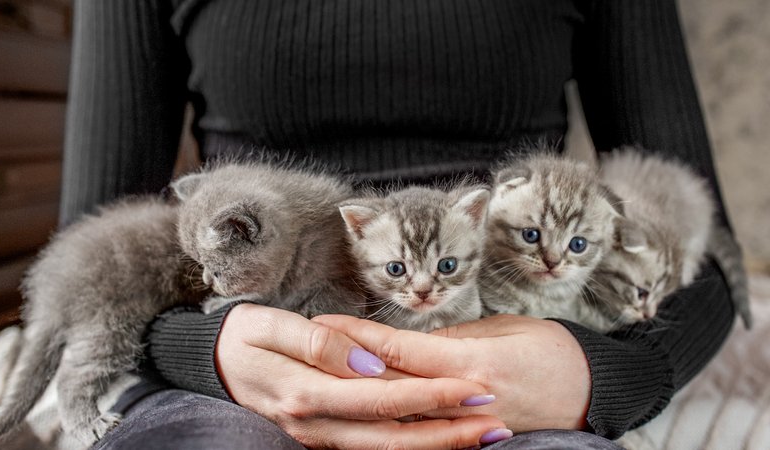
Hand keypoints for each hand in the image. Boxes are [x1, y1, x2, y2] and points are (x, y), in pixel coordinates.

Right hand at [215, 303, 511, 448]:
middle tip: (496, 423)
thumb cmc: (243, 337)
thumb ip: (321, 346)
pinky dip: (409, 448)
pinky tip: (440, 440)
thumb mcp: (272, 328)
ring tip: (484, 437)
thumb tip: (371, 363)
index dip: (430, 395)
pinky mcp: (322, 439)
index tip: (472, 386)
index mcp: (306, 394)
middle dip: (448, 433)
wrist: (210, 363)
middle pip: (392, 438)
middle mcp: (316, 426)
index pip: (381, 399)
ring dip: (436, 447)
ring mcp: (318, 438)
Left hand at [312, 314, 590, 432]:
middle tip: (306, 352)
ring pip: (401, 415)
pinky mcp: (473, 439)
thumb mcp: (504, 329)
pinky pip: (423, 435)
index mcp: (471, 363)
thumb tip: (408, 345)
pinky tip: (364, 419)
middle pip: (391, 386)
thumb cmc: (554, 350)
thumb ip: (452, 338)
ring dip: (360, 398)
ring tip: (322, 381)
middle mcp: (464, 399)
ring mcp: (468, 425)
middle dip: (346, 369)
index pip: (399, 350)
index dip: (357, 337)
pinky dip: (392, 425)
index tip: (323, 323)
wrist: (595, 391)